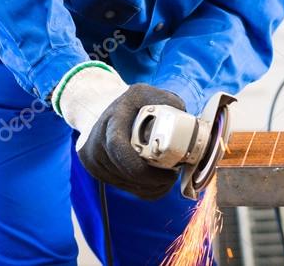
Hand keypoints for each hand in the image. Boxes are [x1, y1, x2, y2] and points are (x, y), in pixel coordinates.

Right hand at [80, 84, 185, 199]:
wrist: (100, 107)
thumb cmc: (132, 103)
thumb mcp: (150, 94)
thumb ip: (170, 104)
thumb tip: (191, 124)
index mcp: (112, 119)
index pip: (118, 147)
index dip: (142, 168)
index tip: (169, 172)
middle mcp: (97, 139)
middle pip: (124, 171)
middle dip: (152, 180)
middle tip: (172, 177)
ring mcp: (93, 157)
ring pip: (125, 183)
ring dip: (149, 186)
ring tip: (166, 177)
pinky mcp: (95, 169)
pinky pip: (122, 186)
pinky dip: (142, 189)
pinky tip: (155, 182)